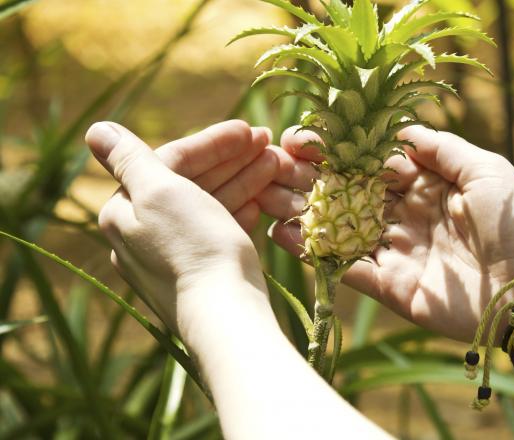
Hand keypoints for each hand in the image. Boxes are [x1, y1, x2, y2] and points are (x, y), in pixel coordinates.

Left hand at [86, 120, 275, 333]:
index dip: (209, 143)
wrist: (225, 315)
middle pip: (189, 183)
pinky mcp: (198, 274)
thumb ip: (129, 158)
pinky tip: (259, 204)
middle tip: (266, 143)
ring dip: (241, 182)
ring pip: (207, 207)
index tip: (246, 129)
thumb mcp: (159, 192)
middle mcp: (142, 236)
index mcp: (125, 213)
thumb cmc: (194, 248)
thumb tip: (96, 130)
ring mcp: (172, 257)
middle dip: (229, 160)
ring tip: (275, 165)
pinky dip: (237, 213)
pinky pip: (216, 233)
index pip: (169, 162)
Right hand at [259, 126, 513, 341]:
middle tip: (268, 168)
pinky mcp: (390, 286)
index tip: (296, 139)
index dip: (332, 152)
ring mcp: (395, 251)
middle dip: (308, 181)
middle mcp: (403, 216)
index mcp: (422, 186)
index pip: (366, 164)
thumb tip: (398, 130)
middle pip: (346, 196)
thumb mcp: (482, 167)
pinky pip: (345, 267)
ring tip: (264, 198)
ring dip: (301, 214)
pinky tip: (282, 235)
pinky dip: (314, 254)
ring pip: (338, 230)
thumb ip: (437, 147)